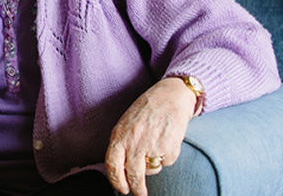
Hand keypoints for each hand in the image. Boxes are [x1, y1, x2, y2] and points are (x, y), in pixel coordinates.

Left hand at [105, 77, 195, 194]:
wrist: (169, 97)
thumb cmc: (146, 110)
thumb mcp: (126, 124)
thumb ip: (122, 144)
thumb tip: (120, 169)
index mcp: (119, 136)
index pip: (112, 165)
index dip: (116, 181)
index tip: (122, 190)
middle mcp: (134, 142)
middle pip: (133, 175)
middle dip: (137, 189)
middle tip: (139, 194)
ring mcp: (152, 146)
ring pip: (152, 170)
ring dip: (153, 166)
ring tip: (156, 146)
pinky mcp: (169, 148)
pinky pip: (167, 162)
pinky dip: (167, 155)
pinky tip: (167, 139)